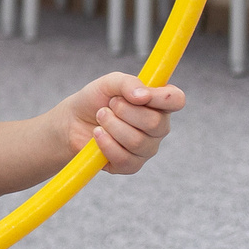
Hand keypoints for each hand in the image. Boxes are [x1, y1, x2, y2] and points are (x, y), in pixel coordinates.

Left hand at [60, 72, 183, 173]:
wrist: (72, 121)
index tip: (138, 96)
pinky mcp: (131, 165)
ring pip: (137, 141)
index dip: (161, 98)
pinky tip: (97, 134)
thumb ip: (127, 83)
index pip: (176, 100)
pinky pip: (124, 159)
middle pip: (155, 123)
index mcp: (159, 104)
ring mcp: (146, 148)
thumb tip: (142, 96)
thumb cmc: (95, 100)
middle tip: (109, 105)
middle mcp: (158, 127)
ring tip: (100, 117)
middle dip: (124, 111)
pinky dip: (105, 143)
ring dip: (111, 125)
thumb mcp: (108, 83)